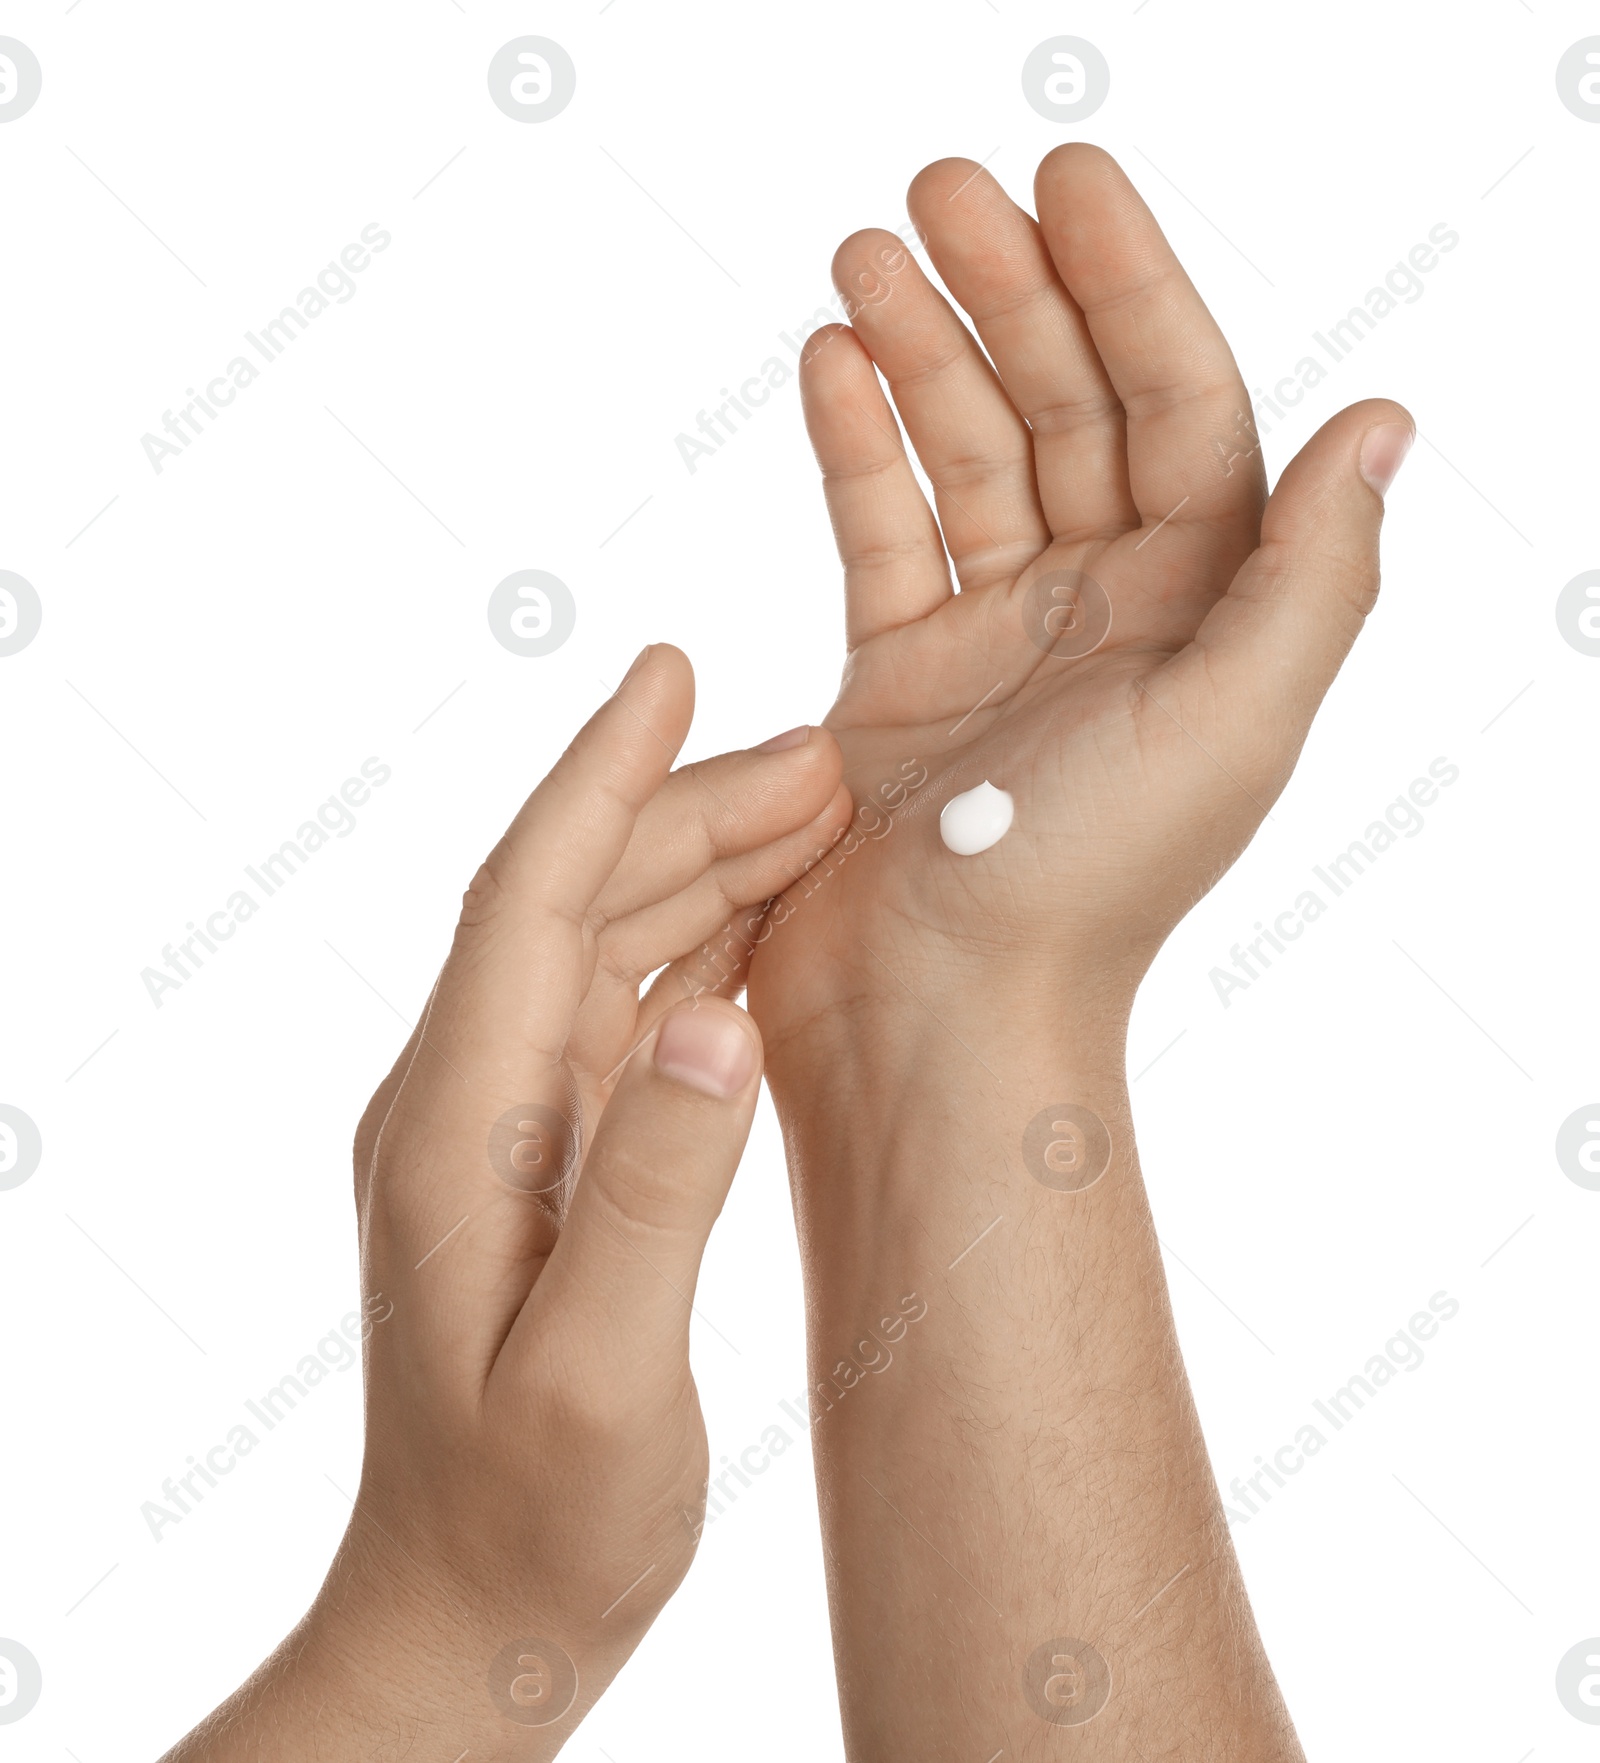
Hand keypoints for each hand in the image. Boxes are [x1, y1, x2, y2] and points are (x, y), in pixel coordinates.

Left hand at [163, 646, 850, 1759]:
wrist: (466, 1612)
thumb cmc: (531, 1523)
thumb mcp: (599, 1378)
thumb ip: (652, 1190)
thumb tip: (720, 1015)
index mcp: (457, 1128)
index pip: (528, 901)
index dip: (601, 777)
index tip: (667, 669)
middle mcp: (466, 1101)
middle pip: (577, 900)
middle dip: (692, 809)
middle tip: (828, 760)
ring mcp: (503, 1126)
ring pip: (605, 945)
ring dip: (704, 870)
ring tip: (820, 816)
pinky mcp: (545, 1158)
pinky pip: (623, 1011)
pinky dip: (700, 949)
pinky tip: (768, 928)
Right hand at [749, 144, 1410, 1065]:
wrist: (935, 1016)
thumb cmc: (1082, 888)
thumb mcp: (1233, 721)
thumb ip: (1315, 571)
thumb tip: (1383, 419)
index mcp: (1201, 611)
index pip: (1177, 405)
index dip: (1131, 286)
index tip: (1063, 180)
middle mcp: (1107, 612)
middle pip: (1067, 409)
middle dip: (1009, 290)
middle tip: (936, 187)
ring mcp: (998, 641)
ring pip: (969, 456)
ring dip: (922, 349)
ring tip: (863, 253)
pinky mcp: (898, 678)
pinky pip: (885, 532)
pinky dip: (860, 445)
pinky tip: (829, 362)